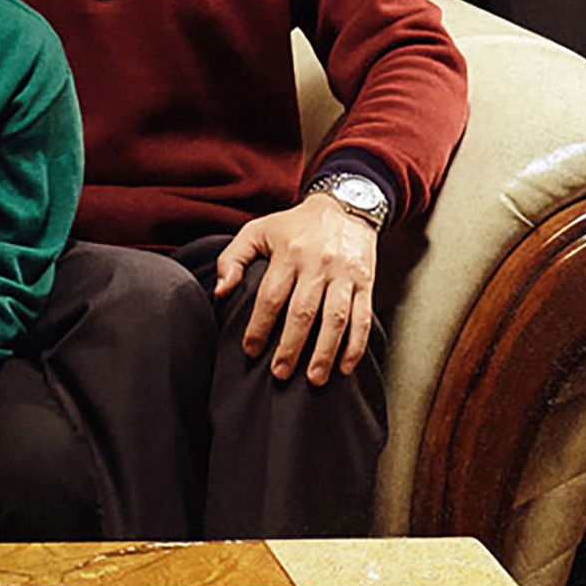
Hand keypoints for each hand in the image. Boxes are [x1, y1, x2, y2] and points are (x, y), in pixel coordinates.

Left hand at [214, 193, 383, 385]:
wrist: (345, 206)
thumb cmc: (294, 225)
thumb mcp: (258, 231)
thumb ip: (234, 259)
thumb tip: (220, 293)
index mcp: (289, 253)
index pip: (271, 296)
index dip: (259, 326)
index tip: (250, 350)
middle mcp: (318, 264)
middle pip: (303, 312)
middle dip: (291, 347)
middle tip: (280, 374)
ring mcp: (344, 275)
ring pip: (335, 319)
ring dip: (325, 352)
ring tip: (313, 379)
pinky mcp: (365, 282)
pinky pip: (362, 318)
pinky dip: (355, 345)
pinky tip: (345, 367)